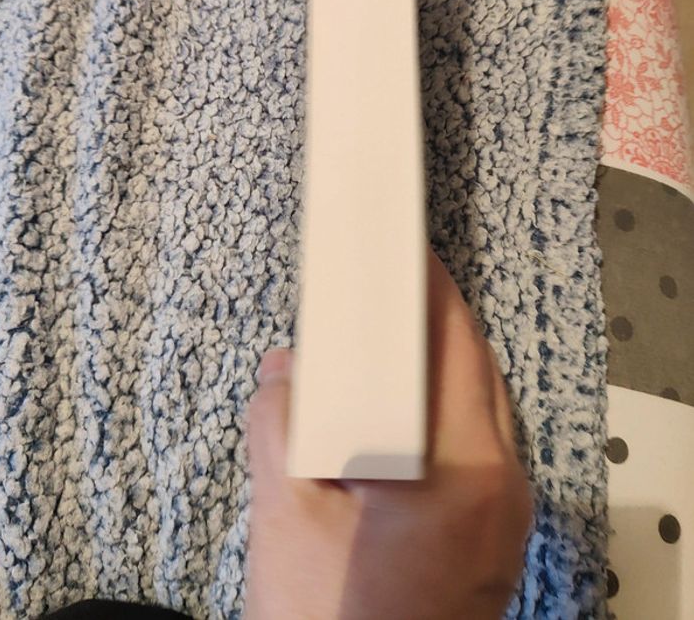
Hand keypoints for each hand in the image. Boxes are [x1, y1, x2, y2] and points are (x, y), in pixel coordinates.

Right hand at [245, 248, 532, 619]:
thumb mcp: (285, 514)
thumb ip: (279, 422)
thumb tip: (285, 370)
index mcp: (460, 470)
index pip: (452, 345)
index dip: (428, 290)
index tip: (403, 254)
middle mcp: (503, 486)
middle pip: (476, 370)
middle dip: (435, 319)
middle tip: (390, 286)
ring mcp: (508, 513)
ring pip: (484, 403)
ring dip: (444, 360)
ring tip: (394, 331)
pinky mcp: (497, 532)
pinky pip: (482, 439)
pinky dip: (448, 405)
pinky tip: (406, 400)